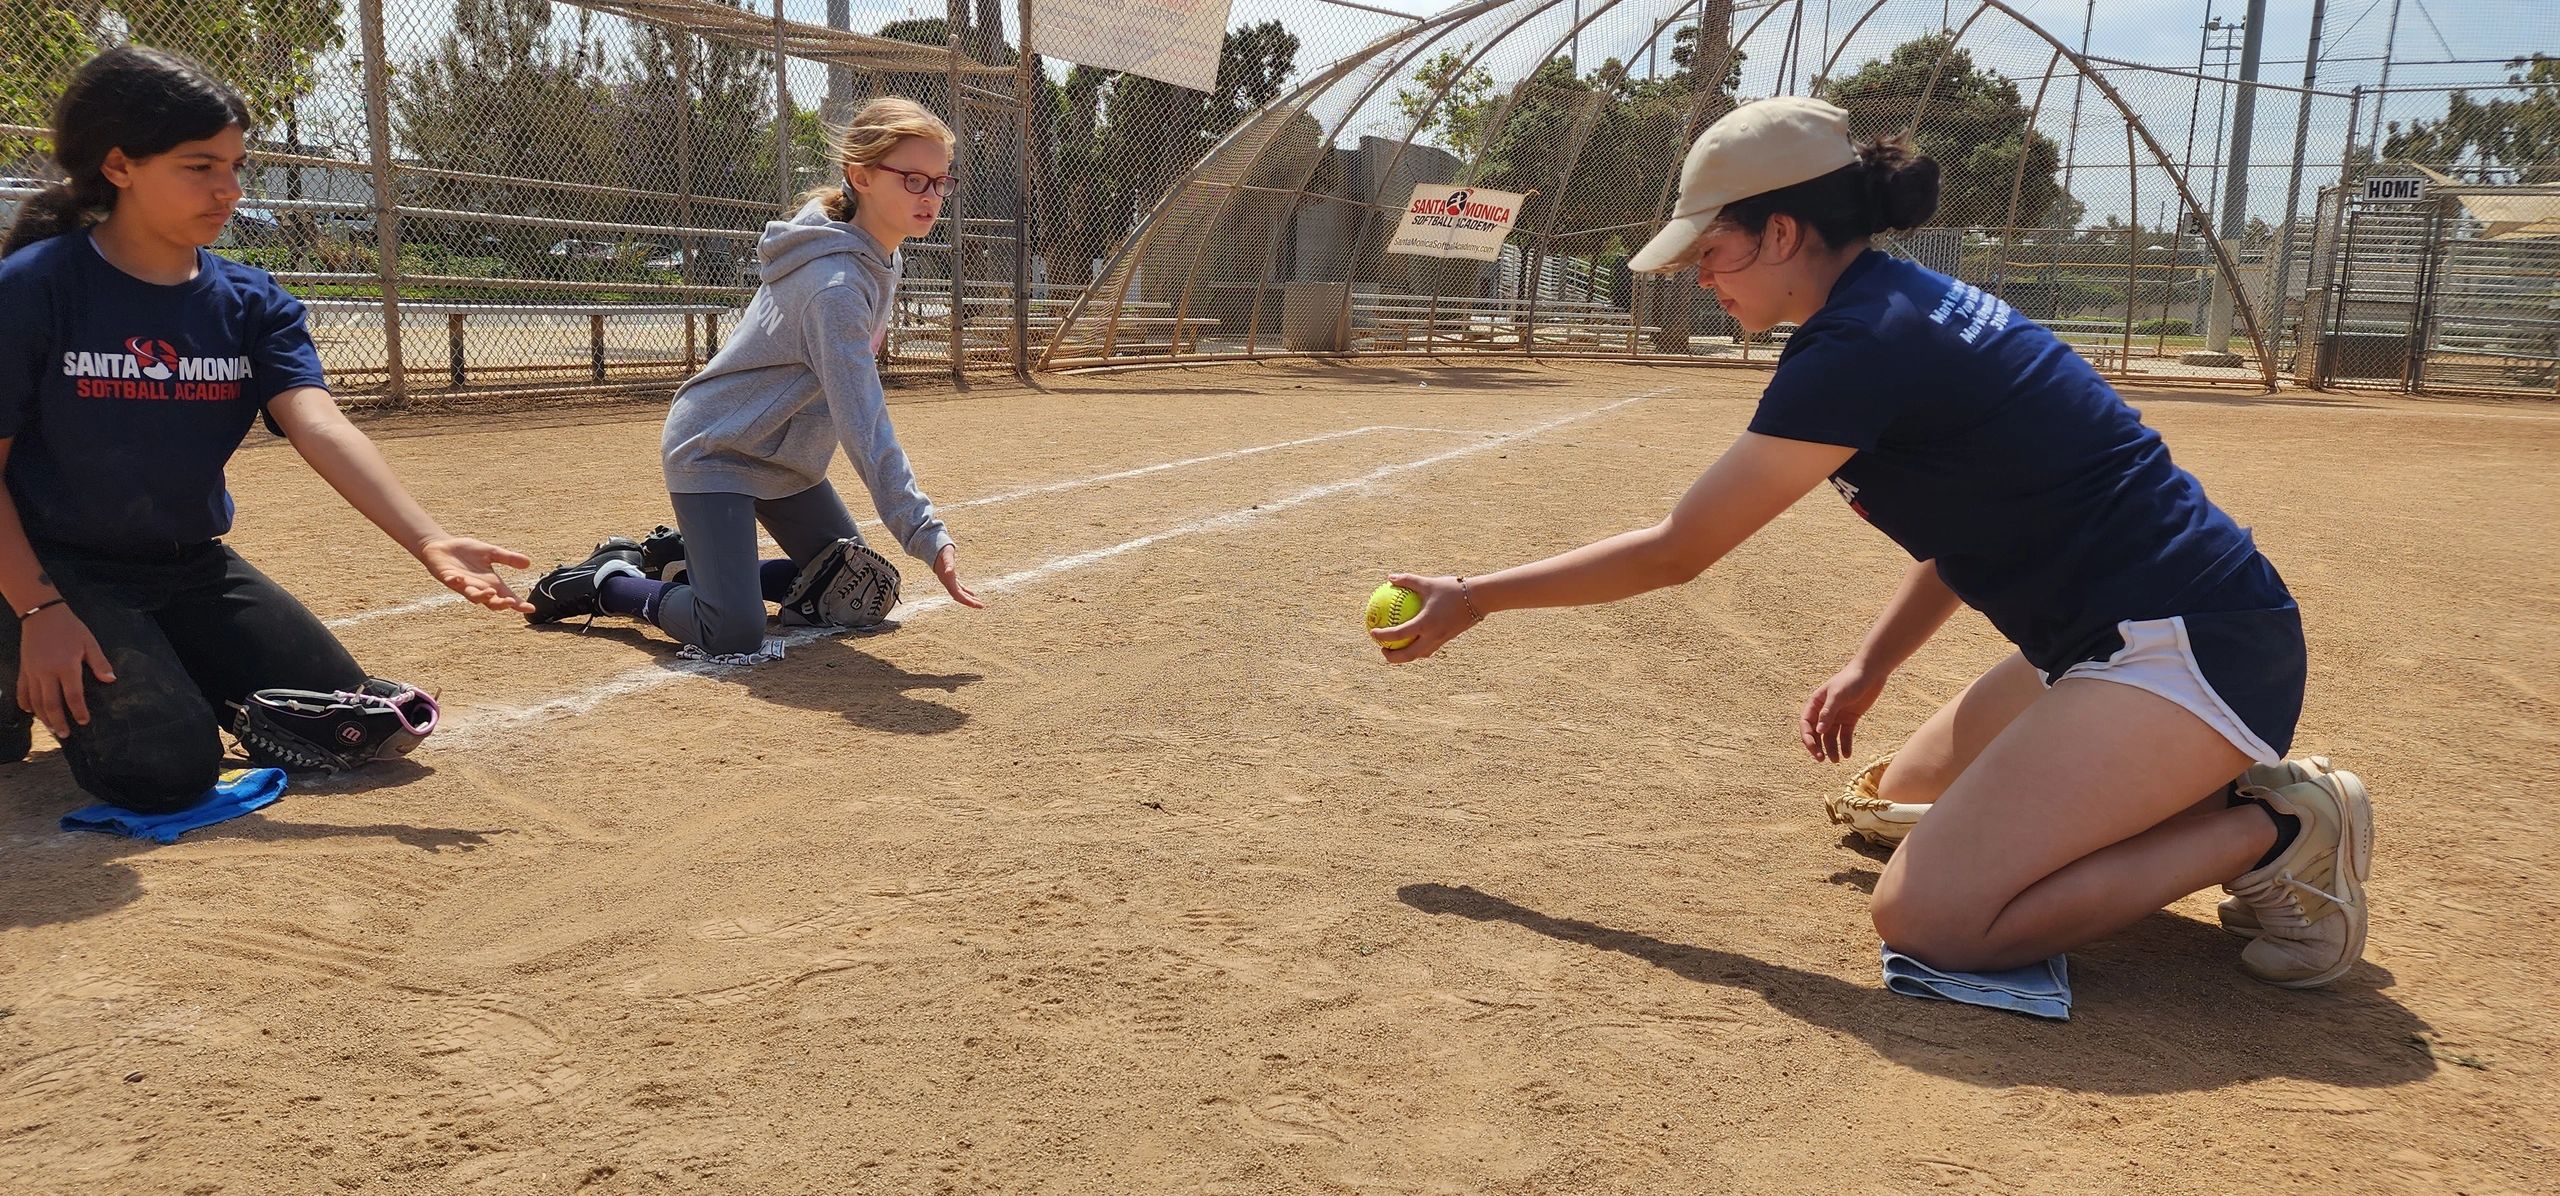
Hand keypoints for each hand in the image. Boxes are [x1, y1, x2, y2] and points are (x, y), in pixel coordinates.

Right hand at [15, 604, 113, 738]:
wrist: (42, 614)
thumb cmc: (69, 628)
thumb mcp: (89, 642)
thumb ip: (99, 662)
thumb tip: (111, 680)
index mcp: (66, 666)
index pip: (73, 695)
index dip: (79, 711)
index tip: (84, 722)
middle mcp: (46, 672)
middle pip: (51, 703)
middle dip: (58, 721)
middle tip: (64, 735)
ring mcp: (32, 672)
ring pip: (35, 700)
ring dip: (42, 716)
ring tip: (50, 728)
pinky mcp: (24, 668)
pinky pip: (22, 690)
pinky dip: (25, 702)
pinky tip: (30, 711)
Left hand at [417, 535, 534, 613]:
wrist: (442, 547)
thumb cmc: (466, 552)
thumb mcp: (491, 552)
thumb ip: (508, 558)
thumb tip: (528, 563)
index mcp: (490, 583)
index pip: (507, 596)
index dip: (518, 604)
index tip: (530, 608)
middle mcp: (478, 587)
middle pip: (491, 602)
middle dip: (501, 603)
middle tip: (510, 602)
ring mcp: (463, 584)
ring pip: (473, 596)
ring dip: (481, 596)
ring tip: (490, 592)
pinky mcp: (448, 577)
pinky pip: (452, 582)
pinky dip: (456, 582)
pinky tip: (459, 578)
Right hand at [932, 544, 983, 608]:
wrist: (933, 549)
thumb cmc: (942, 551)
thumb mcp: (947, 555)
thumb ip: (948, 563)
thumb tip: (949, 572)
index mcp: (947, 580)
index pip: (957, 594)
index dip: (966, 601)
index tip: (976, 605)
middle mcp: (947, 582)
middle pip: (959, 597)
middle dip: (970, 602)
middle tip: (982, 606)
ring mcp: (948, 581)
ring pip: (959, 594)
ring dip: (969, 599)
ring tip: (979, 604)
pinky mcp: (951, 578)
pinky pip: (959, 588)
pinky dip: (966, 592)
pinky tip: (973, 594)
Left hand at [1368, 573, 1481, 662]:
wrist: (1479, 599)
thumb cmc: (1453, 589)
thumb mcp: (1428, 582)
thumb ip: (1408, 580)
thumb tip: (1390, 577)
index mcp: (1425, 623)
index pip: (1399, 634)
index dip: (1383, 636)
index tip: (1372, 633)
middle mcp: (1432, 636)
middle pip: (1408, 655)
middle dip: (1393, 657)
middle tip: (1382, 650)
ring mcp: (1441, 640)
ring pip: (1420, 655)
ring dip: (1406, 656)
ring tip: (1395, 650)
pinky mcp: (1447, 639)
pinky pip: (1429, 649)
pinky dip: (1419, 649)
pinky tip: (1414, 641)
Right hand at [1801, 661, 1886, 761]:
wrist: (1871, 672)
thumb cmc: (1851, 679)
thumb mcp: (1838, 695)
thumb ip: (1828, 713)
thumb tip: (1819, 731)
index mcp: (1816, 703)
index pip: (1806, 724)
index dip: (1808, 738)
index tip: (1814, 750)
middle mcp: (1824, 711)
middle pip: (1817, 733)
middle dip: (1818, 747)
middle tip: (1822, 759)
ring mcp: (1838, 715)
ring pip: (1831, 737)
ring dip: (1832, 749)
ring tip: (1837, 760)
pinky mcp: (1850, 719)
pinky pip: (1845, 735)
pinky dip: (1846, 745)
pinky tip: (1847, 755)